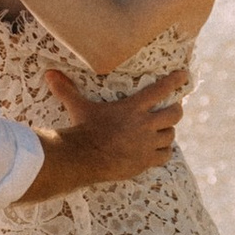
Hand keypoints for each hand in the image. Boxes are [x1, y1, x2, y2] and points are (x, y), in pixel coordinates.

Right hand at [28, 63, 185, 200]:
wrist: (83, 159)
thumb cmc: (83, 130)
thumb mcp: (78, 107)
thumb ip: (67, 90)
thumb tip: (49, 74)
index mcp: (133, 107)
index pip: (161, 89)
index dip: (175, 81)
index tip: (184, 75)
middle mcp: (145, 124)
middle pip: (174, 114)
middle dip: (175, 110)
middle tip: (172, 109)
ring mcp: (147, 144)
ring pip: (171, 135)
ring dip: (168, 132)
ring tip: (163, 130)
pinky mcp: (145, 161)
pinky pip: (165, 156)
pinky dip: (164, 152)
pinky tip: (159, 151)